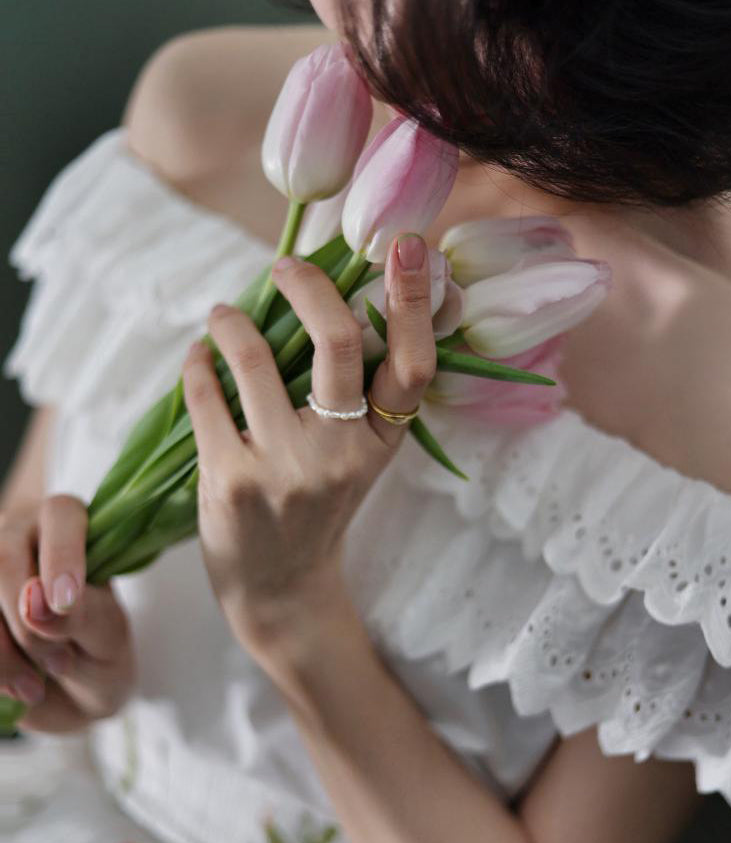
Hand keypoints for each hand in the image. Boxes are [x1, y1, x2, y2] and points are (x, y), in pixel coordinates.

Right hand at [0, 495, 135, 732]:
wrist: (70, 697)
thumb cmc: (98, 654)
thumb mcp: (107, 639)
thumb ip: (82, 615)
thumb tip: (33, 602)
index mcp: (71, 529)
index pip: (61, 515)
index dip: (62, 556)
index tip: (66, 604)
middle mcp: (19, 537)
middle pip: (3, 559)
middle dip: (30, 625)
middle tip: (62, 664)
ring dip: (2, 654)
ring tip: (35, 686)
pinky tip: (11, 687)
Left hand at [181, 232, 436, 666]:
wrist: (280, 589)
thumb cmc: (317, 510)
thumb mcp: (356, 461)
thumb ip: (355, 396)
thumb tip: (331, 304)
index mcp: (382, 444)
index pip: (414, 365)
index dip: (412, 301)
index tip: (403, 247)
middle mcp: (342, 454)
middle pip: (340, 344)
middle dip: (311, 288)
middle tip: (283, 267)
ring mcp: (285, 468)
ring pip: (257, 360)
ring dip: (233, 323)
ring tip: (223, 316)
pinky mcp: (231, 480)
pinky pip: (207, 395)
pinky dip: (198, 364)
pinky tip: (199, 357)